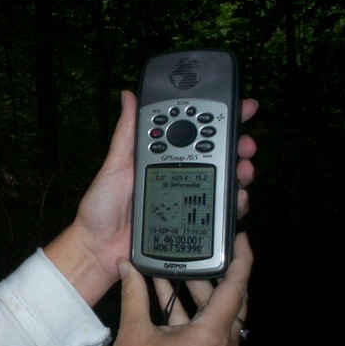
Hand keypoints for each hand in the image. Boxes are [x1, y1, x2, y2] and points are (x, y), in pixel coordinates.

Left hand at [45, 92, 257, 305]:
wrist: (98, 248)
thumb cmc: (101, 207)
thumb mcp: (114, 165)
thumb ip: (126, 133)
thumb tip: (128, 96)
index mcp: (161, 158)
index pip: (193, 134)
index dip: (217, 120)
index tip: (239, 109)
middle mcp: (178, 175)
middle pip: (217, 156)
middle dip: (238, 146)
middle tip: (246, 143)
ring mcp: (187, 199)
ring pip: (224, 182)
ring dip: (241, 173)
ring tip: (244, 170)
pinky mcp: (192, 222)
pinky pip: (218, 212)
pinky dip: (234, 204)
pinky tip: (238, 198)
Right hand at [103, 233, 252, 345]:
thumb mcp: (133, 332)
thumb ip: (134, 294)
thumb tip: (127, 265)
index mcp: (212, 335)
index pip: (236, 287)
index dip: (241, 259)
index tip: (240, 236)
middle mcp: (224, 345)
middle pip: (230, 299)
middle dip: (212, 273)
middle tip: (198, 248)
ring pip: (216, 314)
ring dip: (195, 292)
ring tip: (171, 267)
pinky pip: (206, 329)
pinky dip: (190, 311)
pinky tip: (162, 294)